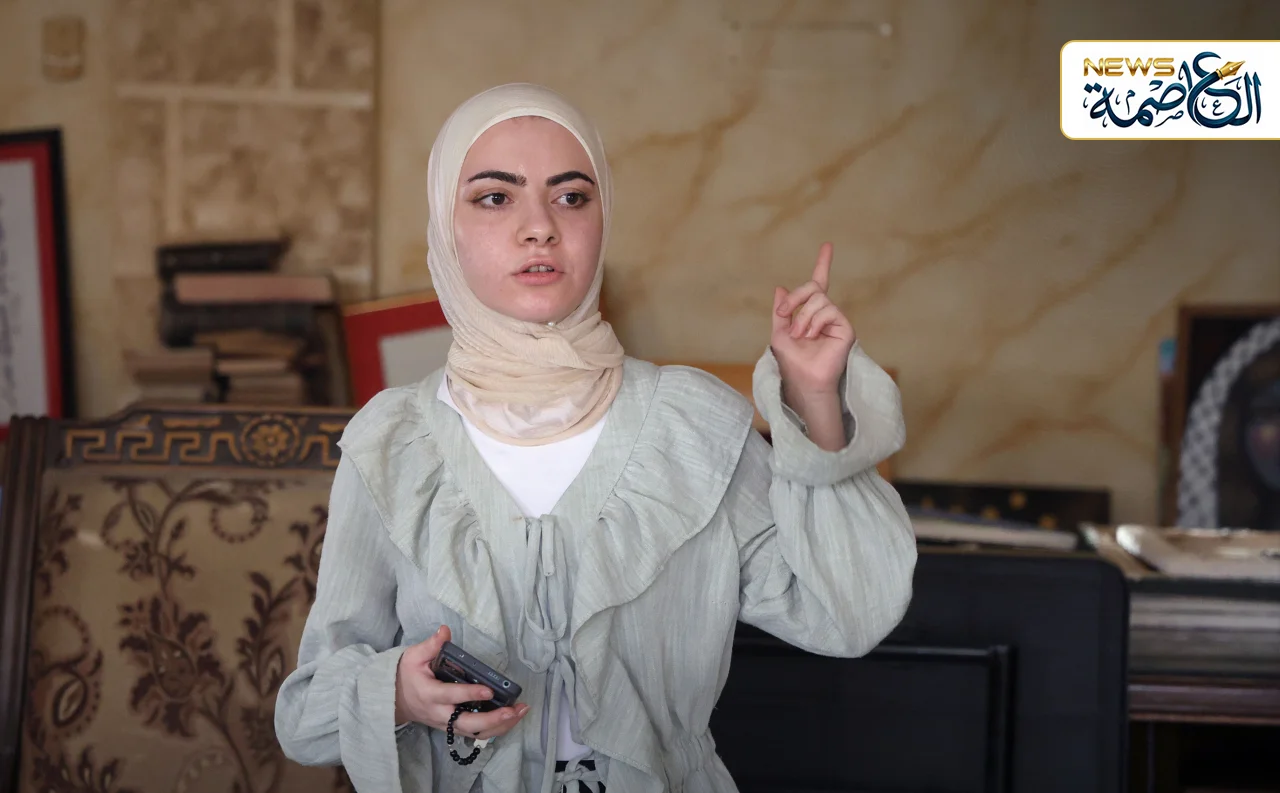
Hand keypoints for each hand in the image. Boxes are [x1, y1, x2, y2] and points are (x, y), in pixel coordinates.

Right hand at [395, 625, 529, 739]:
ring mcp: (448, 724)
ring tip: (520, 712)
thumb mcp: (414, 657)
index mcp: (429, 694)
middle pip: (468, 723)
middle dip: (492, 719)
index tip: (489, 690)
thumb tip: (445, 630)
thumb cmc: (408, 675)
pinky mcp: (454, 728)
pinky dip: (496, 728)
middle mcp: (440, 714)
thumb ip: (431, 645)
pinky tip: (512, 717)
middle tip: (512, 710)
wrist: (397, 700)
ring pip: (475, 732)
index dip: (470, 694)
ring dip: (500, 725)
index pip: (451, 696)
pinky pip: (476, 733)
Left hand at [772, 242, 855, 398]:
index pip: (819, 283)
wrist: (803, 379)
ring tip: (799, 336)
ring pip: (818, 300)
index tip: (827, 245)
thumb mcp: (779, 332)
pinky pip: (828, 311)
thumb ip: (781, 311)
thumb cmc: (792, 360)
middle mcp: (826, 313)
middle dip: (795, 298)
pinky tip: (811, 336)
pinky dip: (814, 322)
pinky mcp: (845, 328)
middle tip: (784, 314)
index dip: (823, 264)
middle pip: (813, 288)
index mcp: (811, 313)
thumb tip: (780, 288)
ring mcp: (837, 320)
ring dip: (802, 317)